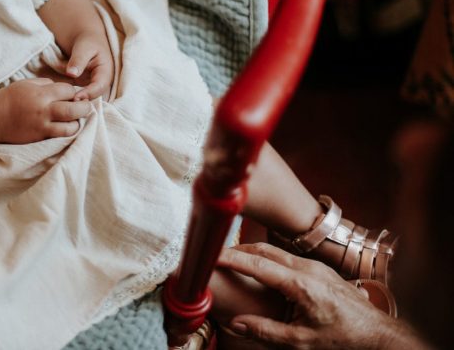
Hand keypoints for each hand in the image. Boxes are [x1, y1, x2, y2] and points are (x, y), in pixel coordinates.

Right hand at [0, 78, 91, 143]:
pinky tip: (66, 128)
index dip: (73, 92)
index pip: (69, 90)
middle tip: (84, 107)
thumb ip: (46, 84)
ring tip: (75, 119)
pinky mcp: (40, 137)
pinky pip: (60, 136)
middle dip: (85, 107)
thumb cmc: (9, 98)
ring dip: (78, 123)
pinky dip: (68, 132)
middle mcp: (44, 109)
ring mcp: (43, 125)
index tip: (71, 95)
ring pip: (71, 127)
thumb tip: (63, 88)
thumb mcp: (27, 83)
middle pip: (75, 108)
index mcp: (41, 93)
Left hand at [64, 32, 113, 100]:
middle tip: (67, 105)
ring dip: (75, 102)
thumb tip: (71, 74)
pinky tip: (60, 100)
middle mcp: (100, 82)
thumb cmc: (86, 41)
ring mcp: (91, 85)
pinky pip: (77, 95)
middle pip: (93, 96)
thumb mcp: (83, 47)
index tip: (76, 98)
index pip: (100, 86)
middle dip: (81, 101)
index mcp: (105, 72)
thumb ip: (78, 59)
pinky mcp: (82, 87)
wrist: (83, 39)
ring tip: (63, 104)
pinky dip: (70, 98)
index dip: (89, 93)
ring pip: (85, 98)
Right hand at [217, 243, 421, 349]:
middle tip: (216, 255)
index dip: (232, 258)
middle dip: (238, 251)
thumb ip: (266, 331)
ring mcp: (316, 266)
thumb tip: (236, 323)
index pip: (258, 264)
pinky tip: (260, 269)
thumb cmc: (345, 339)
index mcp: (301, 285)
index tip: (212, 256)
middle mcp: (308, 269)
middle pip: (264, 250)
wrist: (379, 335)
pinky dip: (267, 259)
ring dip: (252, 253)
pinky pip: (287, 257)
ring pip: (276, 251)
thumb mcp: (302, 343)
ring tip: (233, 260)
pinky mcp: (321, 270)